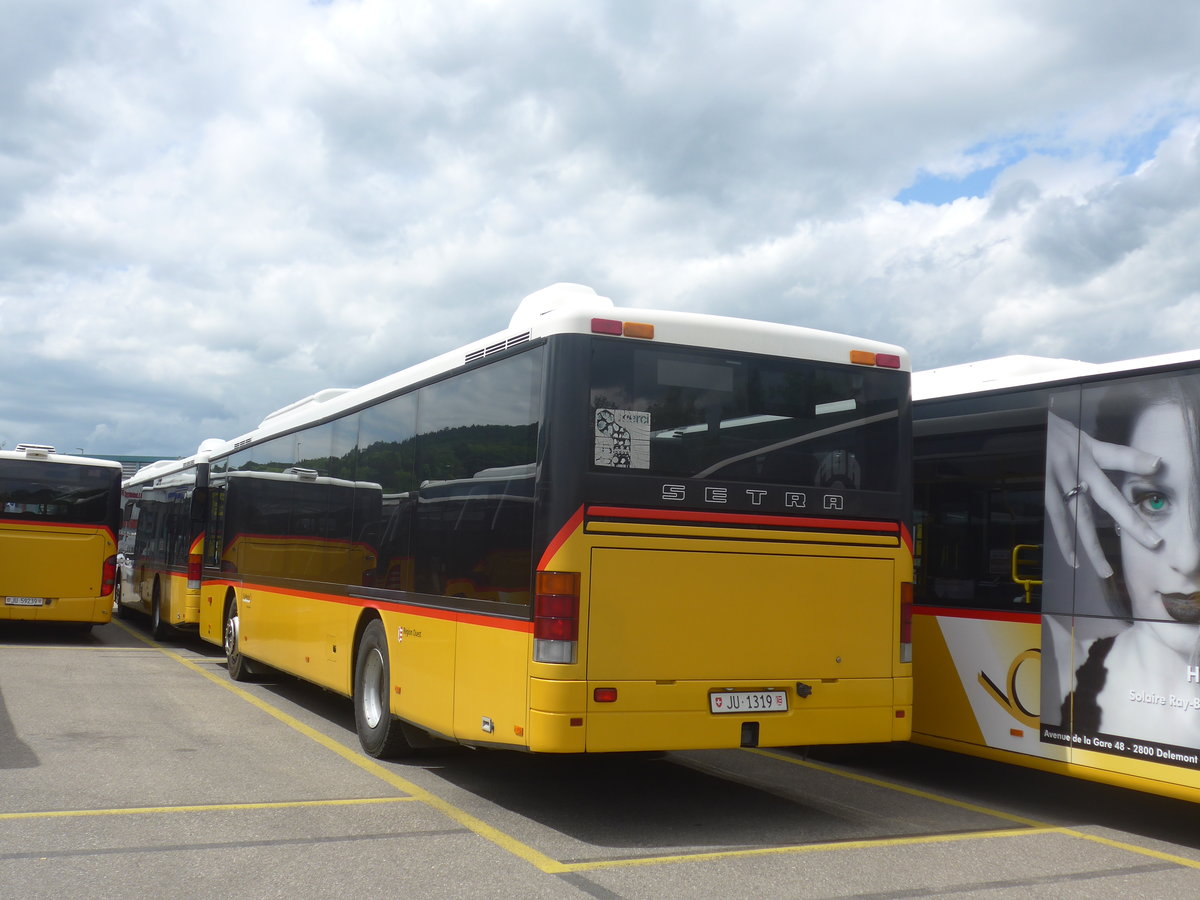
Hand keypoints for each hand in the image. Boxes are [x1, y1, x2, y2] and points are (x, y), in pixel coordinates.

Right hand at [1045, 412, 1161, 577]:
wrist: (1012, 427)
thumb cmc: (1040, 429)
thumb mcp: (1068, 430)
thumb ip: (1088, 446)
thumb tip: (1111, 455)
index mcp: (1085, 447)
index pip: (1116, 455)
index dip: (1136, 460)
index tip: (1157, 466)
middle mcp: (1076, 465)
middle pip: (1108, 496)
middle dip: (1130, 520)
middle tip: (1153, 541)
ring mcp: (1058, 479)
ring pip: (1081, 517)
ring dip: (1093, 545)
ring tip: (1105, 569)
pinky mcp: (1042, 488)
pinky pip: (1056, 519)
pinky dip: (1064, 540)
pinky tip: (1074, 560)